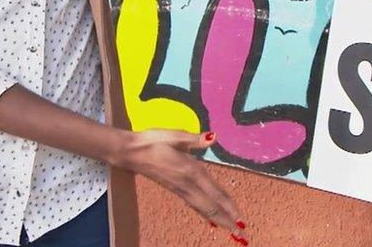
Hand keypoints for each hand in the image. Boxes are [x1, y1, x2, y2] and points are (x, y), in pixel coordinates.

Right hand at [113, 129, 247, 238]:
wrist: (130, 152)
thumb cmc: (152, 141)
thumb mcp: (174, 135)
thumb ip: (194, 139)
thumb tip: (213, 136)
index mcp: (190, 171)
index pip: (214, 193)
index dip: (228, 207)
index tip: (241, 219)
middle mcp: (187, 184)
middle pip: (210, 207)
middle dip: (227, 221)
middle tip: (242, 235)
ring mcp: (181, 189)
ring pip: (203, 209)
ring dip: (219, 220)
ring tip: (232, 230)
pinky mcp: (175, 190)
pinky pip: (195, 206)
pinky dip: (206, 214)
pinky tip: (212, 220)